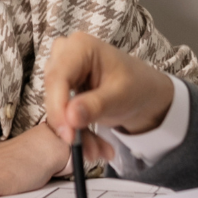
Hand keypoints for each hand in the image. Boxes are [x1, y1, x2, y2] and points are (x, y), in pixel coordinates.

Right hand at [45, 33, 175, 161]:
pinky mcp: (63, 89)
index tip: (68, 135)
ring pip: (55, 106)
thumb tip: (70, 117)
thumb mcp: (120, 96)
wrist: (144, 92)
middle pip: (52, 91)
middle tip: (82, 147)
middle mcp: (65, 54)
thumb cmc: (137, 85)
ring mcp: (62, 71)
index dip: (58, 106)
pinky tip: (94, 146)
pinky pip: (61, 114)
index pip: (58, 76)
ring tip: (96, 150)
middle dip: (67, 123)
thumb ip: (95, 105)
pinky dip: (76, 132)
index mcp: (80, 46)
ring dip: (74, 132)